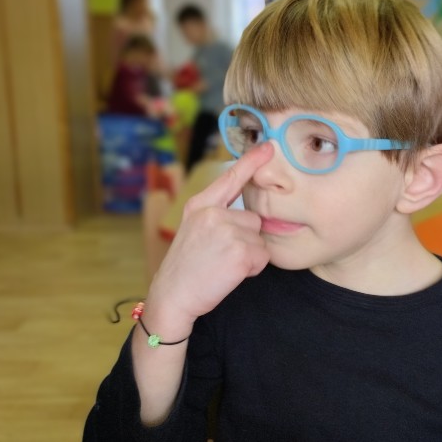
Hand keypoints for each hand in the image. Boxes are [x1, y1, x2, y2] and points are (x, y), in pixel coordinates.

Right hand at [146, 144, 272, 329]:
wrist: (173, 296)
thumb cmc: (186, 268)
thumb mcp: (193, 230)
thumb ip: (215, 214)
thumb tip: (247, 213)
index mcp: (200, 205)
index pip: (230, 178)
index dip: (251, 161)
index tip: (269, 145)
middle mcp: (213, 213)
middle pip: (253, 220)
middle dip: (245, 239)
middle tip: (220, 256)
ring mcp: (227, 231)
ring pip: (260, 240)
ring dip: (249, 255)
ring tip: (223, 265)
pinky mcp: (240, 252)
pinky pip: (263, 257)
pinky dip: (252, 269)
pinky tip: (229, 274)